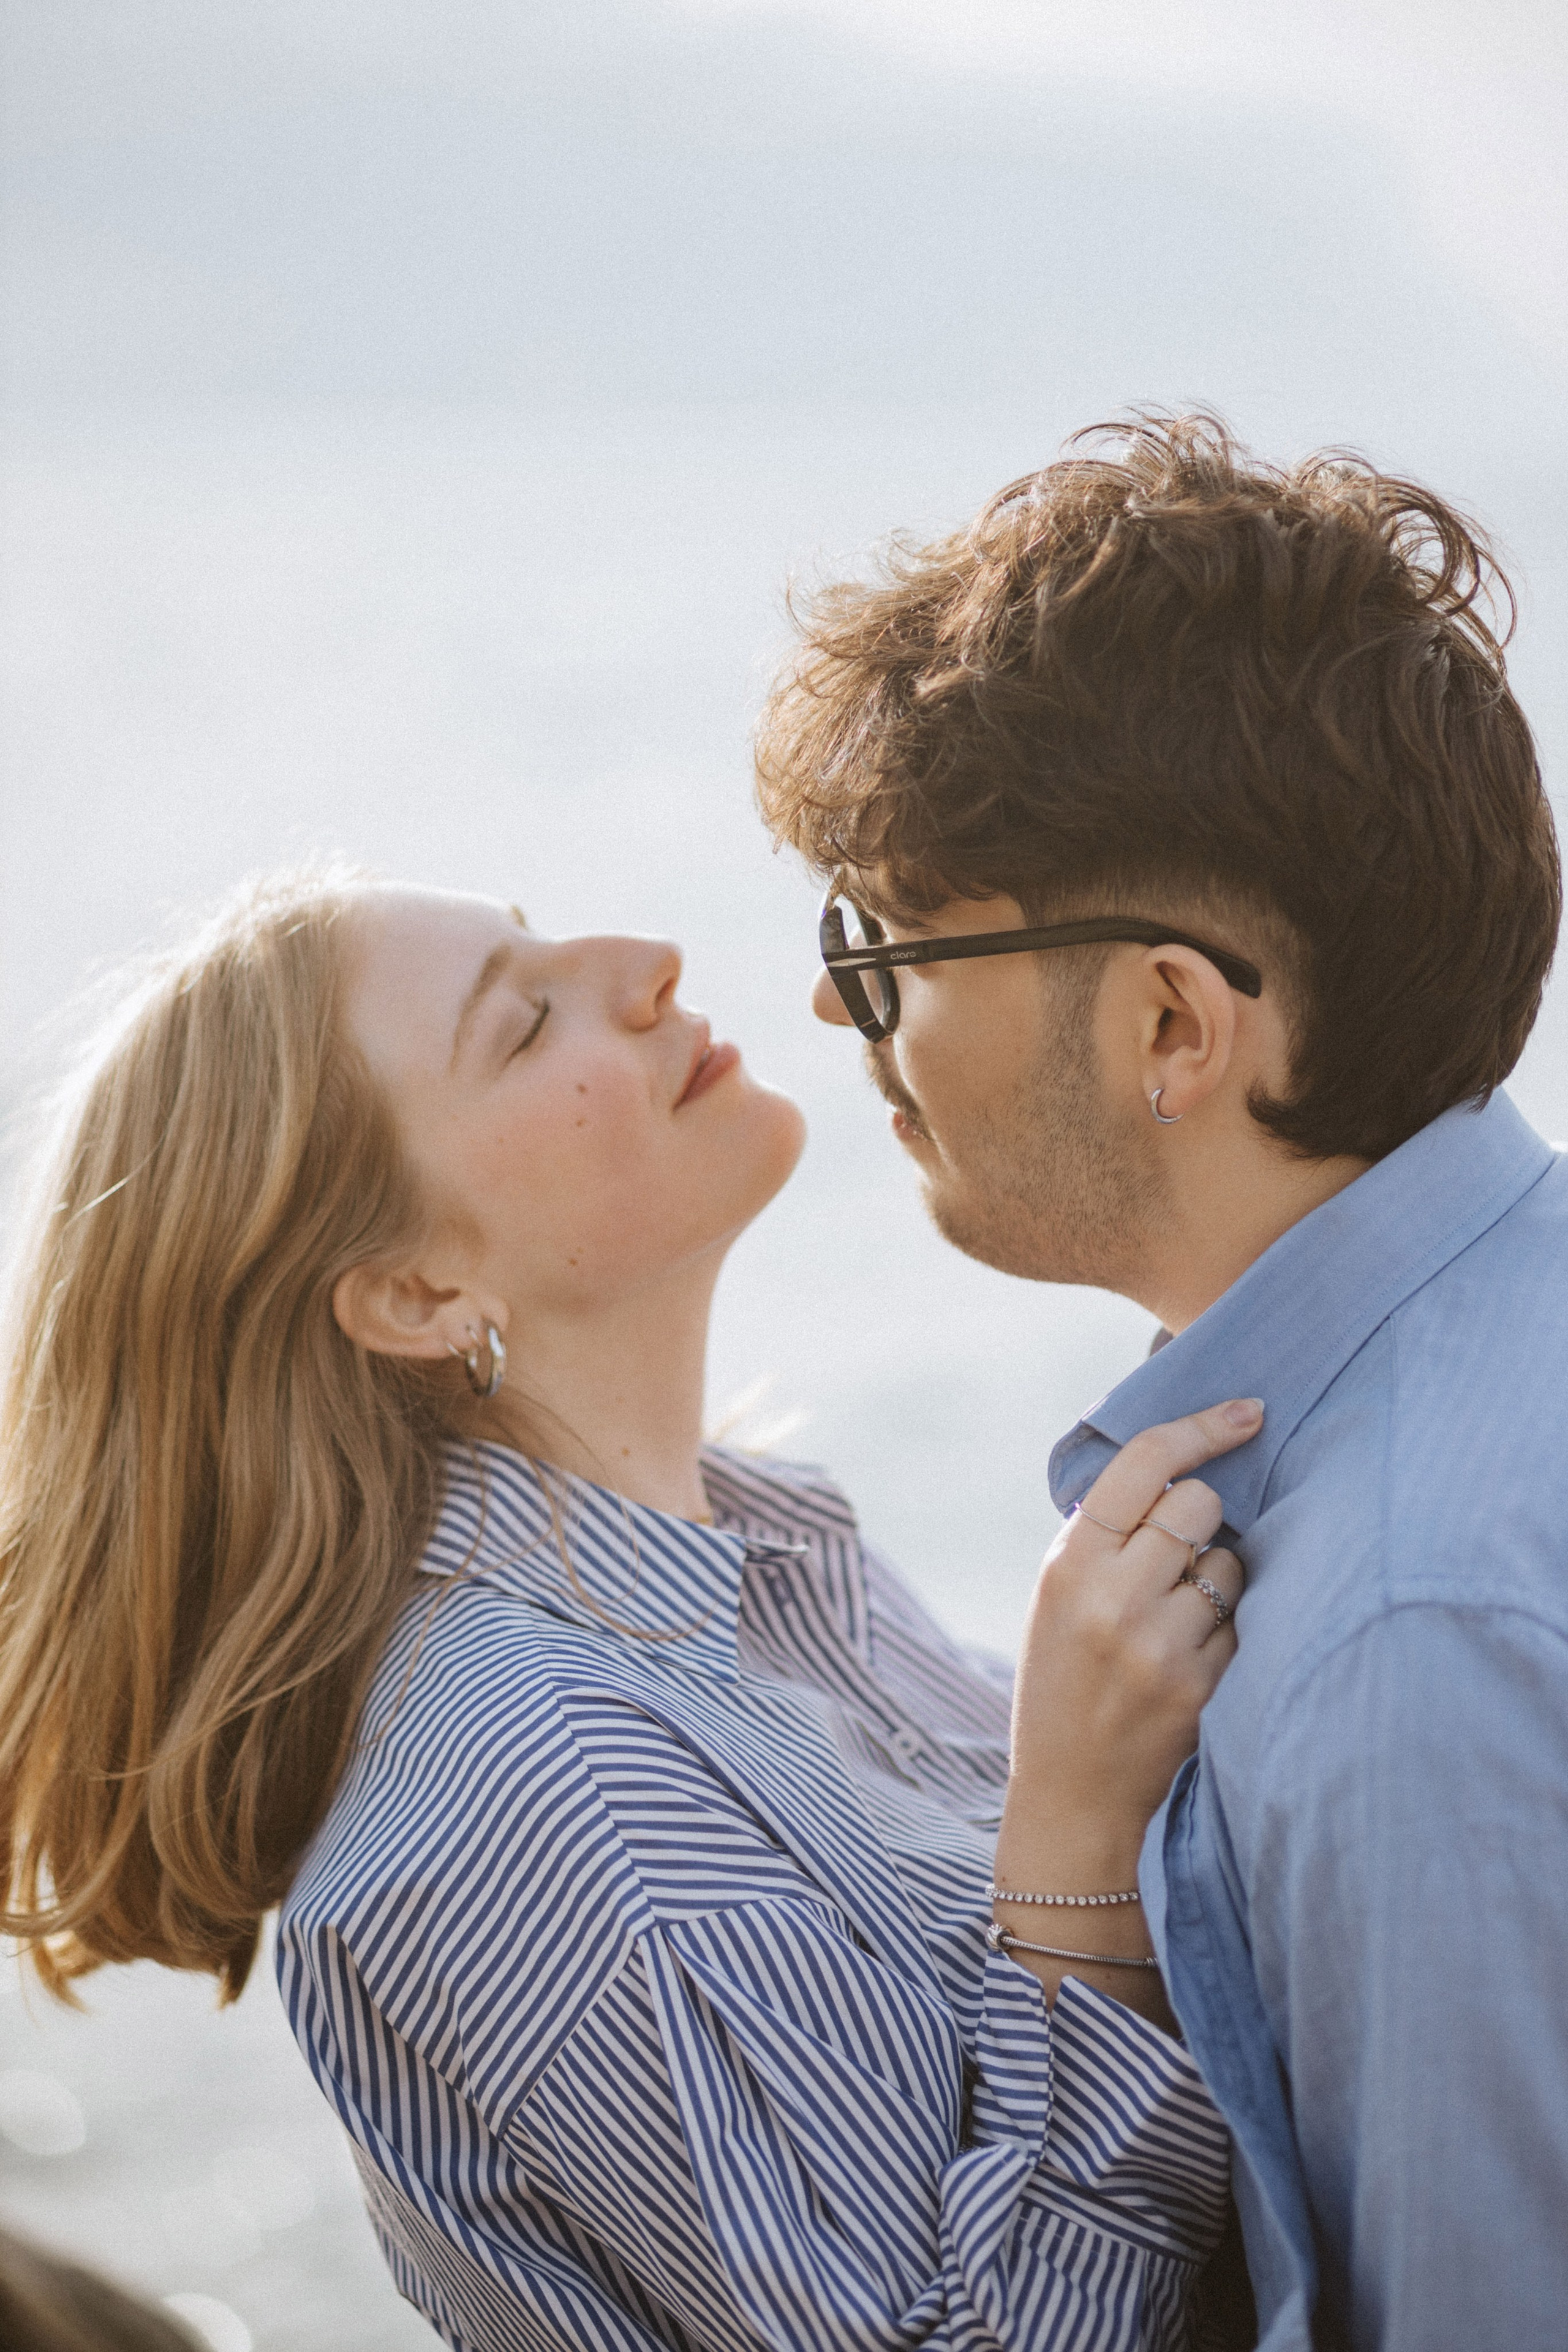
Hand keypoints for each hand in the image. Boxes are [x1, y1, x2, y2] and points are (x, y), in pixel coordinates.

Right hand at [991, 1397, 1258, 2019]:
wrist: (1073, 1797)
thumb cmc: (1064, 1678)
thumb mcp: (1057, 1595)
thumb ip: (1106, 1533)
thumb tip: (1186, 1463)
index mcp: (1067, 1565)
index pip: (1143, 1464)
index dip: (1202, 1426)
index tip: (1250, 1411)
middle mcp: (1113, 1598)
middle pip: (1198, 1503)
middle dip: (1202, 1515)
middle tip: (1179, 1554)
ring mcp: (1162, 1645)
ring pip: (1230, 1562)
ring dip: (1218, 1577)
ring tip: (1177, 1620)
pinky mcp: (1205, 1686)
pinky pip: (1247, 1620)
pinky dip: (1231, 1626)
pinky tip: (1195, 1657)